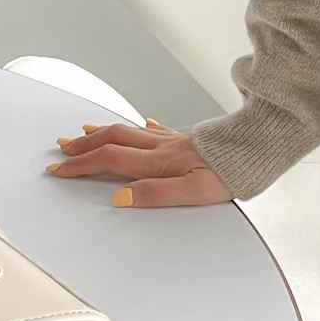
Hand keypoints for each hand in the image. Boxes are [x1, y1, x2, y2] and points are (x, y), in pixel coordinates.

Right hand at [47, 118, 235, 207]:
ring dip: (104, 132)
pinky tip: (142, 124)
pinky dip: (142, 127)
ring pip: (131, 131)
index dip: (81, 166)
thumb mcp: (194, 191)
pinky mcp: (190, 137)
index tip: (60, 169)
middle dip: (84, 145)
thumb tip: (121, 196)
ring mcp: (175, 139)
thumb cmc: (232, 171)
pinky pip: (158, 129)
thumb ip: (156, 193)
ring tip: (86, 131)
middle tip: (62, 148)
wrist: (259, 146)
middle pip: (114, 140)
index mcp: (159, 161)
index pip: (109, 160)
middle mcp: (163, 146)